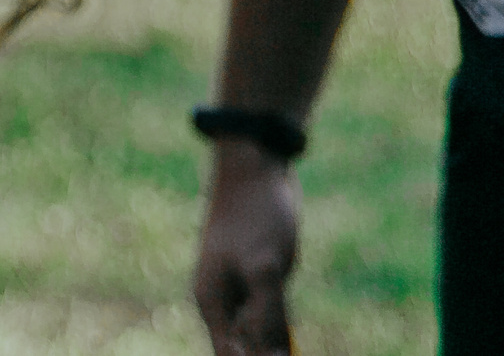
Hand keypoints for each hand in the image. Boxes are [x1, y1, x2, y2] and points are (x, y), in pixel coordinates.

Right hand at [192, 140, 297, 355]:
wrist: (257, 166)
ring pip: (261, 331)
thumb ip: (267, 317)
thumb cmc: (256, 215)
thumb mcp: (265, 268)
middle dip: (265, 353)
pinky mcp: (260, 274)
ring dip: (276, 338)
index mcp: (212, 302)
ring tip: (284, 320)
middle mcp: (223, 299)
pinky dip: (282, 322)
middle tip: (286, 342)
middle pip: (245, 348)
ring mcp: (241, 286)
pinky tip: (291, 322)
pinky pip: (271, 311)